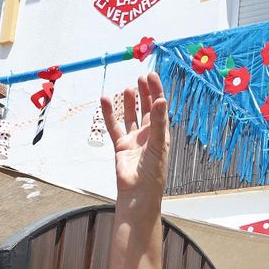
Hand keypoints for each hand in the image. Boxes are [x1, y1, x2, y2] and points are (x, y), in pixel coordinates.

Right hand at [103, 73, 170, 196]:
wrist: (137, 192)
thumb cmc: (153, 172)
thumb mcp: (158, 145)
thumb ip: (158, 122)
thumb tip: (161, 100)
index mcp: (161, 134)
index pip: (160, 108)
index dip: (156, 91)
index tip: (151, 75)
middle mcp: (148, 135)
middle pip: (147, 109)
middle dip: (145, 94)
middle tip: (141, 77)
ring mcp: (134, 140)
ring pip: (131, 116)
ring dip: (130, 103)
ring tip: (128, 88)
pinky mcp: (120, 146)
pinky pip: (114, 126)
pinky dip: (110, 113)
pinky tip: (106, 100)